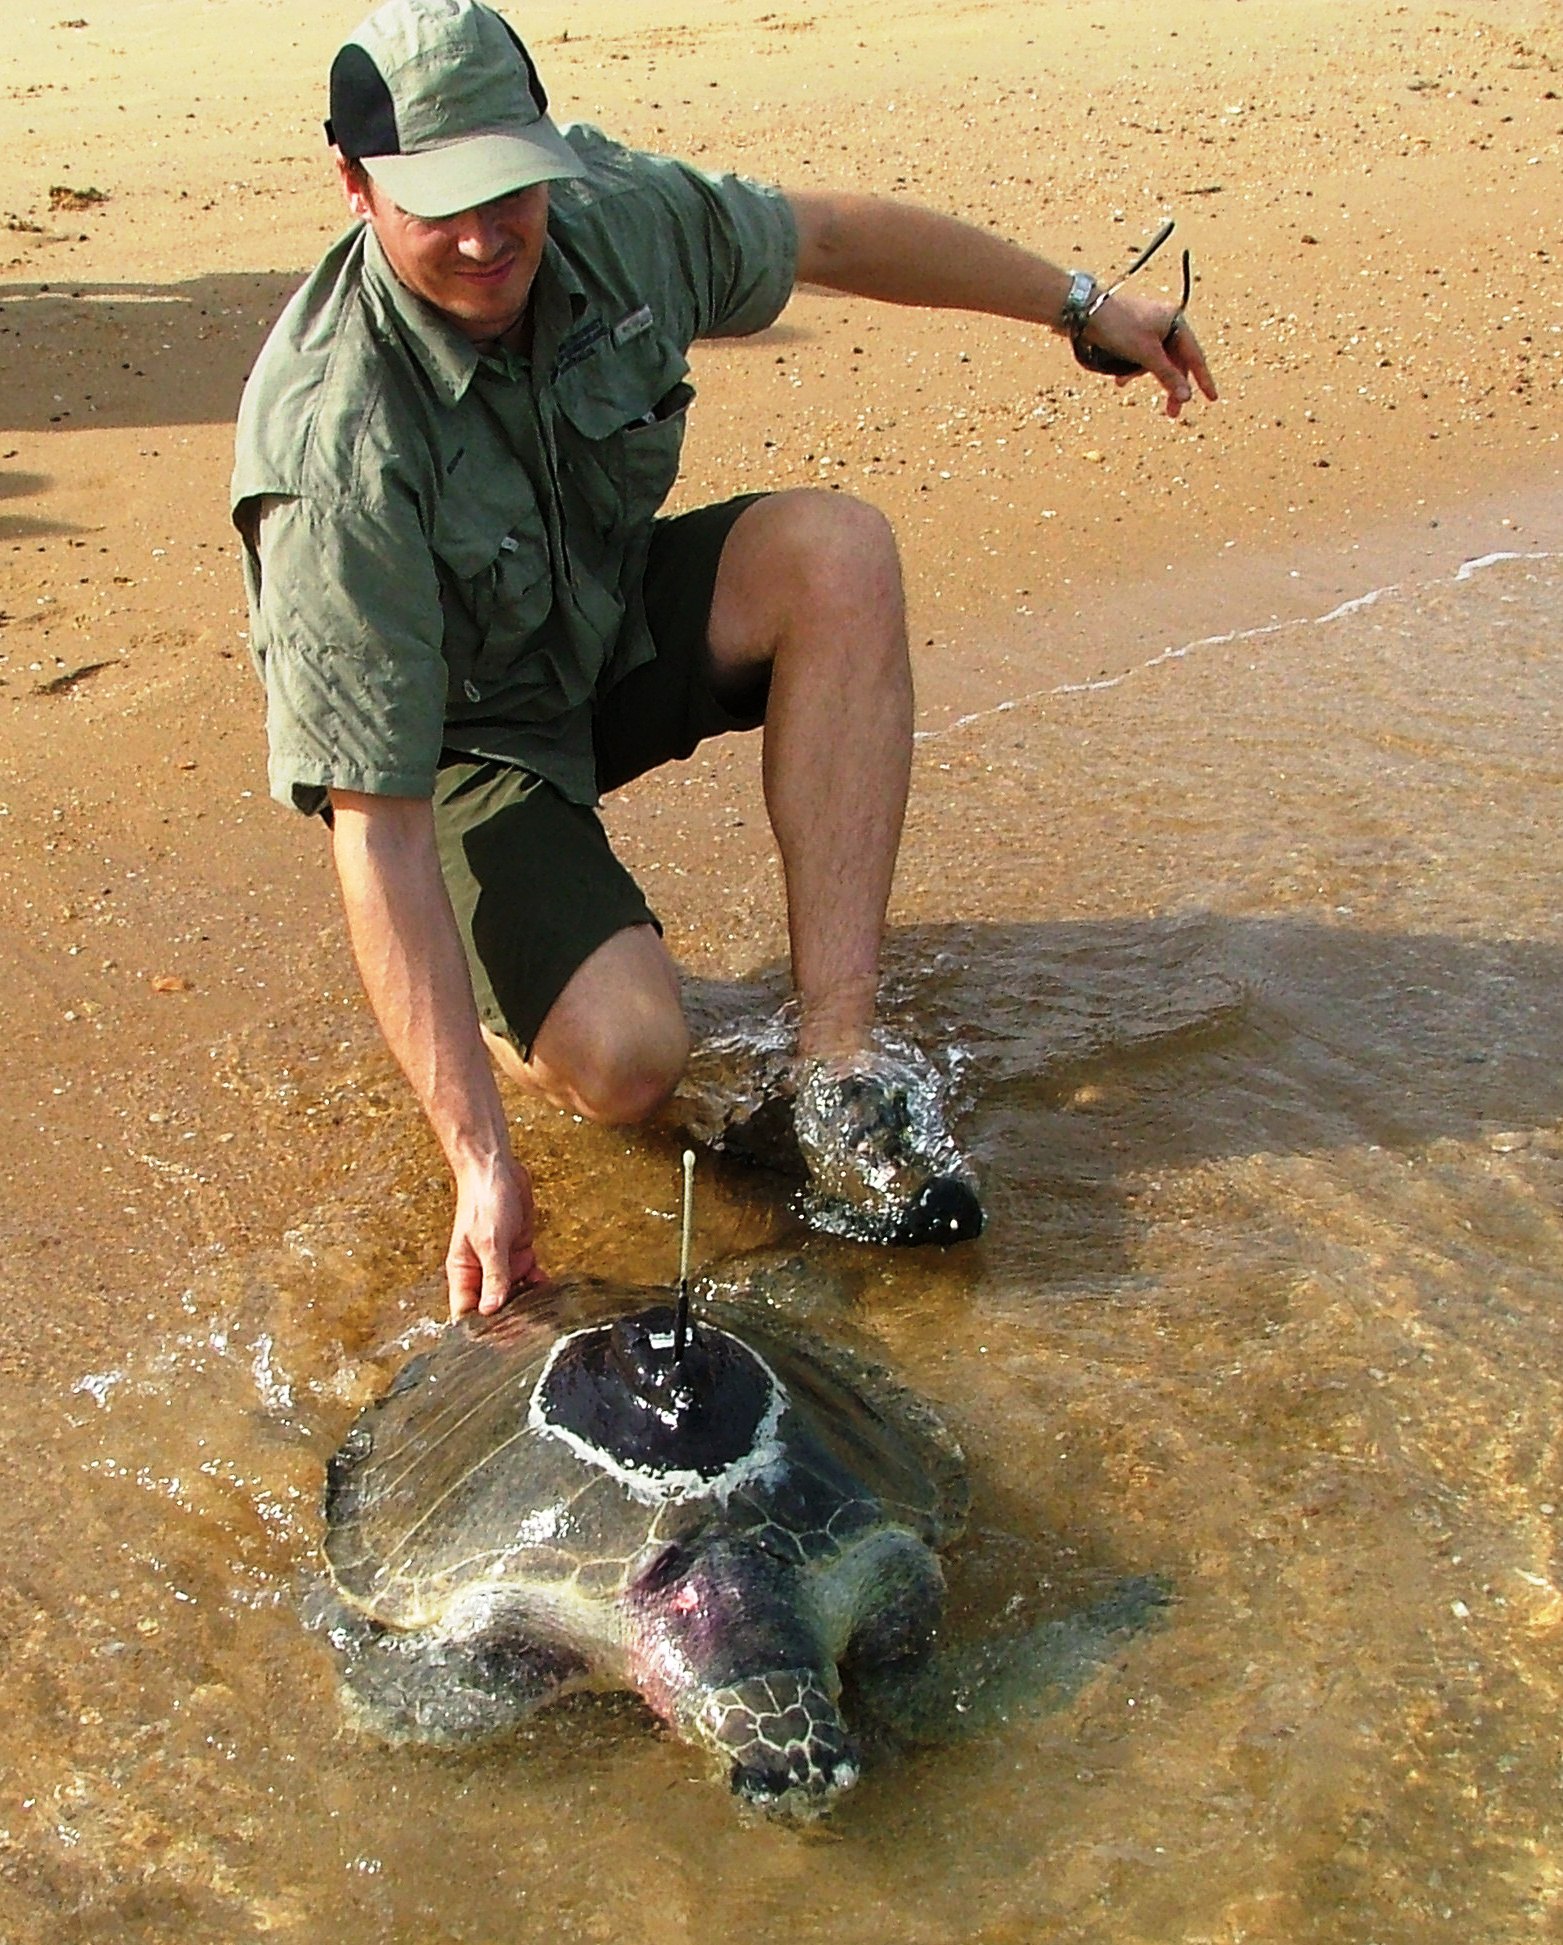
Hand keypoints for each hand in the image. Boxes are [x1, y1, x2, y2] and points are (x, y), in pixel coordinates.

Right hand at [445, 1153, 546, 1320]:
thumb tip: (491, 1310)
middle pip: (494, 1307)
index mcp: (464, 1272)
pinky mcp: (520, 1253)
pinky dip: (541, 1285)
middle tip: (531, 1334)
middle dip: (510, 1321)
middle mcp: (481, 1272)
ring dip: (529, 1305)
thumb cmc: (483, 1201)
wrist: (498, 1170)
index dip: (481, 1330)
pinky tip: (552, 1293)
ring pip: (515, 1294)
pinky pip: (531, 1277)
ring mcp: (502, 1264)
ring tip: (545, 1319)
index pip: (466, 1312)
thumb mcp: (490, 1242)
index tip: (500, 1343)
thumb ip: (494, 1276)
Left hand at [1080, 288, 1217, 419]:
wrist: (1085, 311)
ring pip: (1156, 360)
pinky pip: (1141, 356)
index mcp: (1175, 321)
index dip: (1203, 379)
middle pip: (1176, 361)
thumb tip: (1186, 396)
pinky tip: (1119, 380)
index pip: (1195, 356)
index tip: (1212, 399)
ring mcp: (1149, 327)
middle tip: (1172, 414)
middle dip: (1171, 386)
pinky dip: (1132, 369)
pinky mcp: (1133, 333)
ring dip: (1144, 375)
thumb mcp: (1146, 354)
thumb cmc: (1119, 327)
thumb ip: (1167, 375)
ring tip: (1124, 383)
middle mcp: (1166, 323)